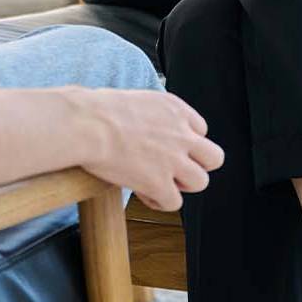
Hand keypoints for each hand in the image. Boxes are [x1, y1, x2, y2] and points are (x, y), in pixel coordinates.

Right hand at [67, 87, 223, 211]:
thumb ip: (151, 113)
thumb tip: (142, 124)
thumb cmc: (97, 110)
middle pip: (214, 157)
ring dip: (180, 185)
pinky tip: (142, 192)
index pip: (200, 128)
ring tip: (157, 182)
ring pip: (200, 182)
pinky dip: (159, 201)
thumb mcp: (135, 99)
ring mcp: (173, 160)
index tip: (166, 146)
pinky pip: (174, 203)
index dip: (185, 141)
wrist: (87, 124)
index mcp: (175, 109)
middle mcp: (181, 134)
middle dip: (197, 165)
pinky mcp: (160, 183)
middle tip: (173, 168)